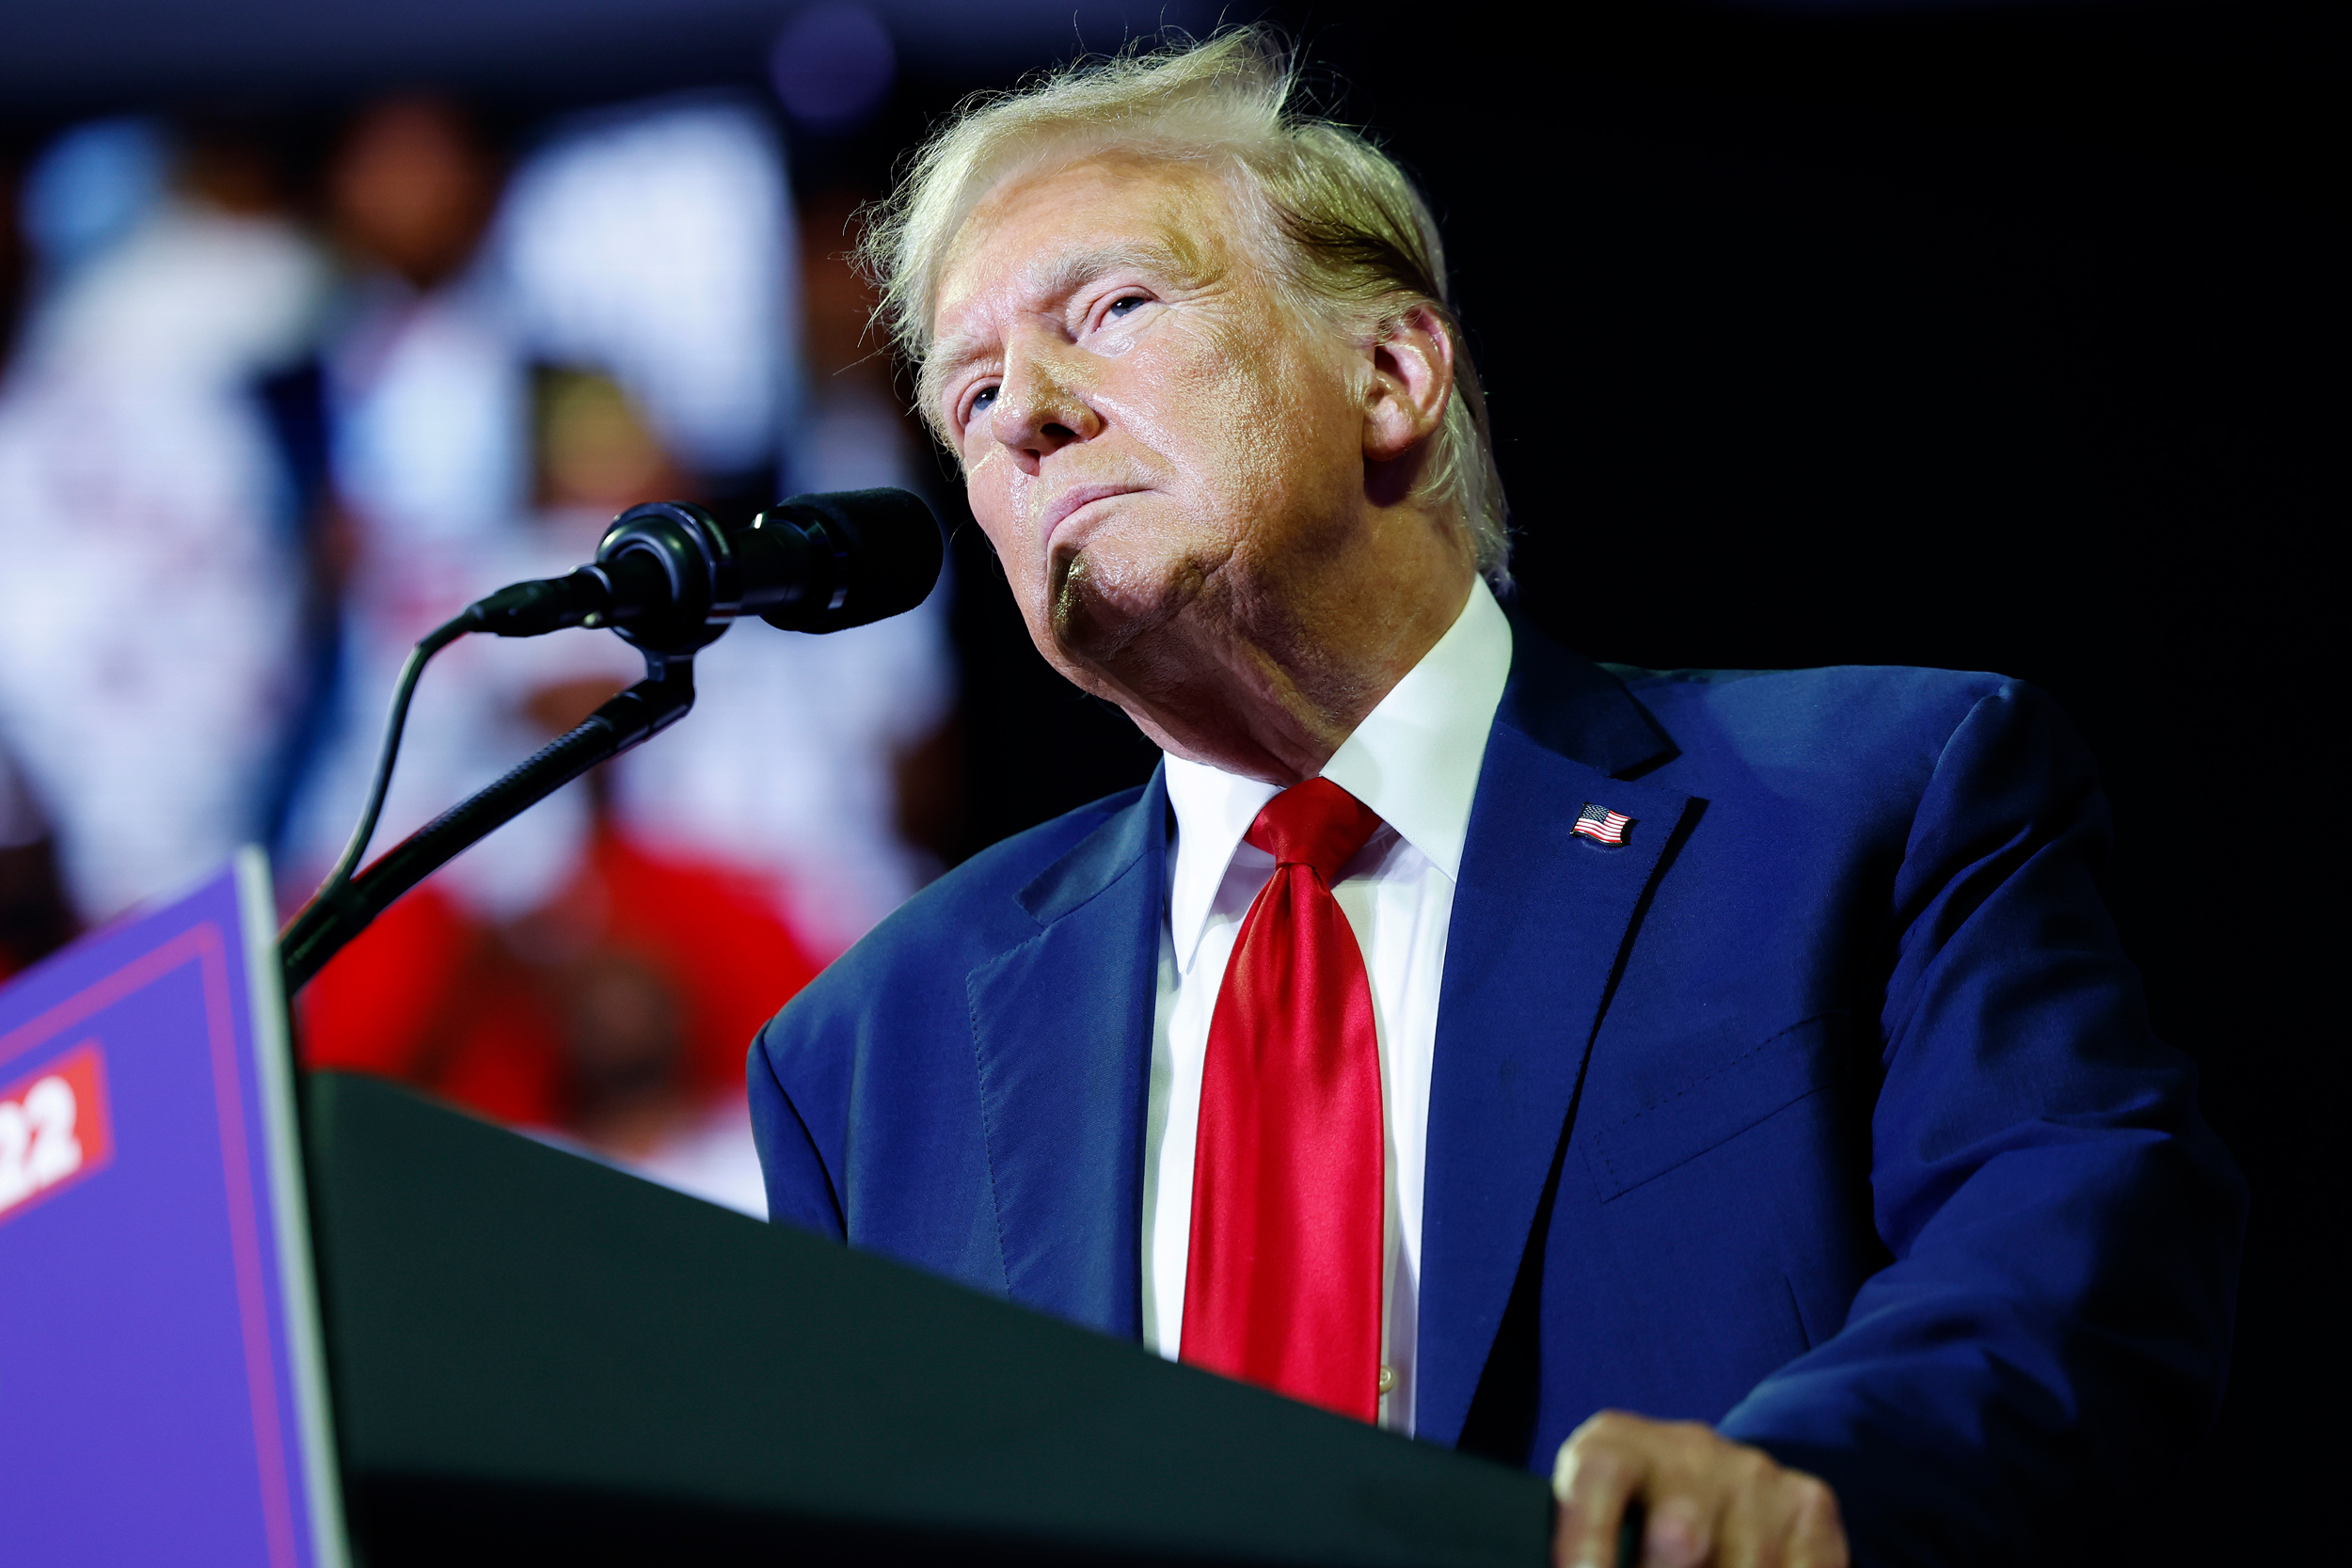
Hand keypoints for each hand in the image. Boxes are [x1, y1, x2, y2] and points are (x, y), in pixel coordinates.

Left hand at [1551, 1411, 1847, 1567]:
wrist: (1711, 1487)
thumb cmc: (1632, 1522)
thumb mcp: (1596, 1522)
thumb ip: (1590, 1550)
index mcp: (1615, 1444)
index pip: (1600, 1473)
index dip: (1587, 1536)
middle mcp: (1687, 1448)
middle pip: (1681, 1536)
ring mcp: (1752, 1474)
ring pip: (1745, 1567)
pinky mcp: (1807, 1504)